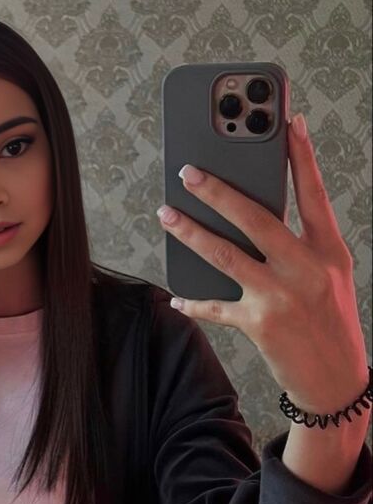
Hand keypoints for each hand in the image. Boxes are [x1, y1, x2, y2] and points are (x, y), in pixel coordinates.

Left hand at [157, 113, 368, 415]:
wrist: (337, 381)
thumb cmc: (331, 323)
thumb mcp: (330, 276)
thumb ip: (301, 246)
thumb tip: (255, 218)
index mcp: (328, 251)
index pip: (313, 194)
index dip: (300, 156)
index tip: (287, 122)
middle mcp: (306, 268)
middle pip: (255, 217)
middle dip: (217, 190)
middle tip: (188, 171)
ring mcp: (281, 295)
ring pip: (225, 254)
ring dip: (190, 232)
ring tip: (166, 214)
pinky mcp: (259, 323)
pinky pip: (216, 306)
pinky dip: (194, 301)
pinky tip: (177, 297)